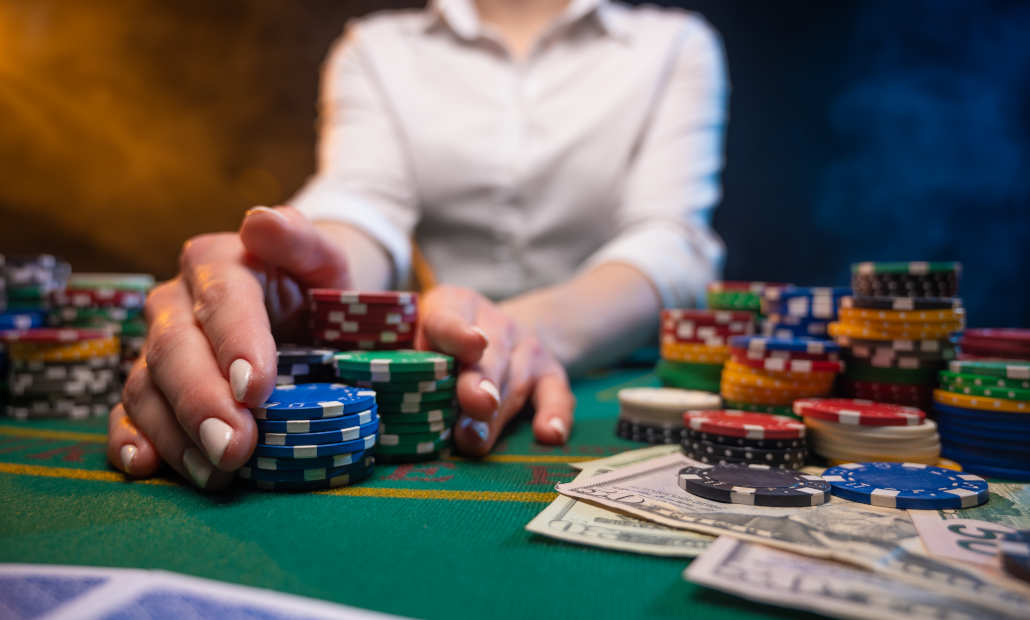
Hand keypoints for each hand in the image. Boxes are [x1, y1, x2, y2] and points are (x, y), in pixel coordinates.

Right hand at [107, 206, 353, 488]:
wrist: (298, 312)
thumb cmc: (314, 289)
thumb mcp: (323, 262)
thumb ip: (301, 241)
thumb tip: (259, 221)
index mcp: (218, 263)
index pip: (223, 300)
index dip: (236, 343)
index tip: (256, 388)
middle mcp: (177, 302)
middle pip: (176, 349)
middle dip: (203, 401)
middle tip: (234, 445)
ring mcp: (157, 346)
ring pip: (148, 386)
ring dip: (176, 433)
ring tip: (213, 472)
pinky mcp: (150, 385)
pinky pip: (128, 412)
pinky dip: (131, 440)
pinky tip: (144, 465)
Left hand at [416, 286, 574, 455]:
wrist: (502, 331)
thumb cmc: (442, 344)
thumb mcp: (419, 338)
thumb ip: (404, 362)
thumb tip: (380, 397)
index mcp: (452, 306)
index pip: (449, 316)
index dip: (458, 331)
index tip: (472, 346)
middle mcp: (494, 324)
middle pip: (489, 355)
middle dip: (481, 382)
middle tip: (476, 405)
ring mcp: (526, 348)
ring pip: (516, 381)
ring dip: (497, 415)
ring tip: (476, 442)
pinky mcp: (551, 373)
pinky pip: (557, 395)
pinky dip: (556, 416)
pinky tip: (549, 435)